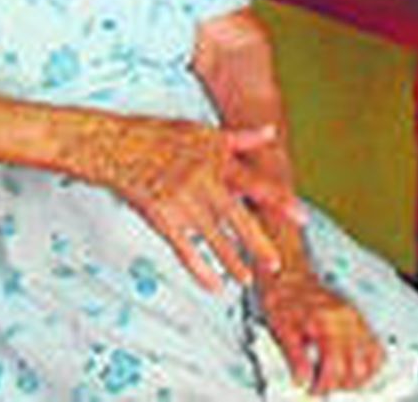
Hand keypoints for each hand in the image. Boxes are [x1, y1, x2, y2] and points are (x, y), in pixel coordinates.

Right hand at [63, 113, 303, 290]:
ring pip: (212, 237)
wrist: (117, 146)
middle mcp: (202, 179)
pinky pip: (184, 248)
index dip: (278, 200)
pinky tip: (213, 285)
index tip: (301, 216)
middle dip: (258, 242)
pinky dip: (199, 269)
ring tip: (247, 280)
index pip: (253, 183)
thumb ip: (239, 138)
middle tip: (276, 264)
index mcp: (215, 158)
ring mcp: (181, 199)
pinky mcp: (161, 216)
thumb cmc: (160, 136)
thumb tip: (271, 132)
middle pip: (236, 216)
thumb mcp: (202, 132)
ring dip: (231, 260)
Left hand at [259, 268, 384, 394]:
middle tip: (324, 384)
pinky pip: (377, 346)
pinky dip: (370, 363)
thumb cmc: (283, 300)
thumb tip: (302, 381)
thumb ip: (295, 358)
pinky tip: (355, 368)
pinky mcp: (359, 319)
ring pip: (373, 359)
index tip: (312, 388)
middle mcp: (347, 319)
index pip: (336, 367)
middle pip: (358, 368)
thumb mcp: (282, 330)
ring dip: (358, 376)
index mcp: (327, 322)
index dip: (324, 385)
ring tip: (340, 379)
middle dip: (341, 384)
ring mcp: (356, 319)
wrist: (288, 278)